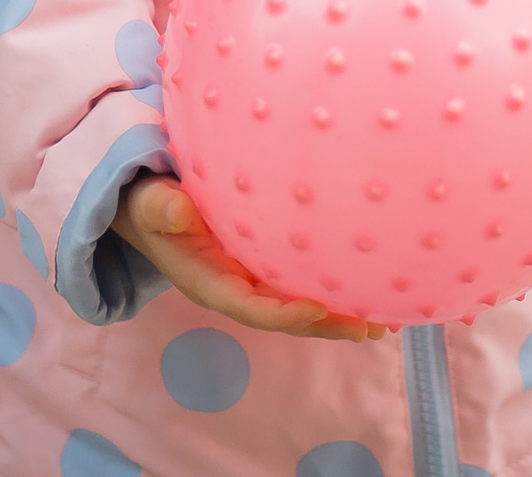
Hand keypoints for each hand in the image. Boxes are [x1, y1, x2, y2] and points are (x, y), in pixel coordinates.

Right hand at [109, 174, 385, 341]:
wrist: (147, 204)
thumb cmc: (148, 202)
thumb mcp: (148, 203)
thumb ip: (160, 208)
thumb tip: (178, 211)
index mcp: (208, 282)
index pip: (249, 307)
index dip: (283, 313)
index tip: (317, 309)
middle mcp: (236, 288)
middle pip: (285, 315)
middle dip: (326, 324)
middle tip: (370, 329)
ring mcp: (252, 278)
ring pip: (299, 301)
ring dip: (339, 313)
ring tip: (384, 318)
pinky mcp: (264, 263)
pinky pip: (301, 279)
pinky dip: (333, 285)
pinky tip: (370, 283)